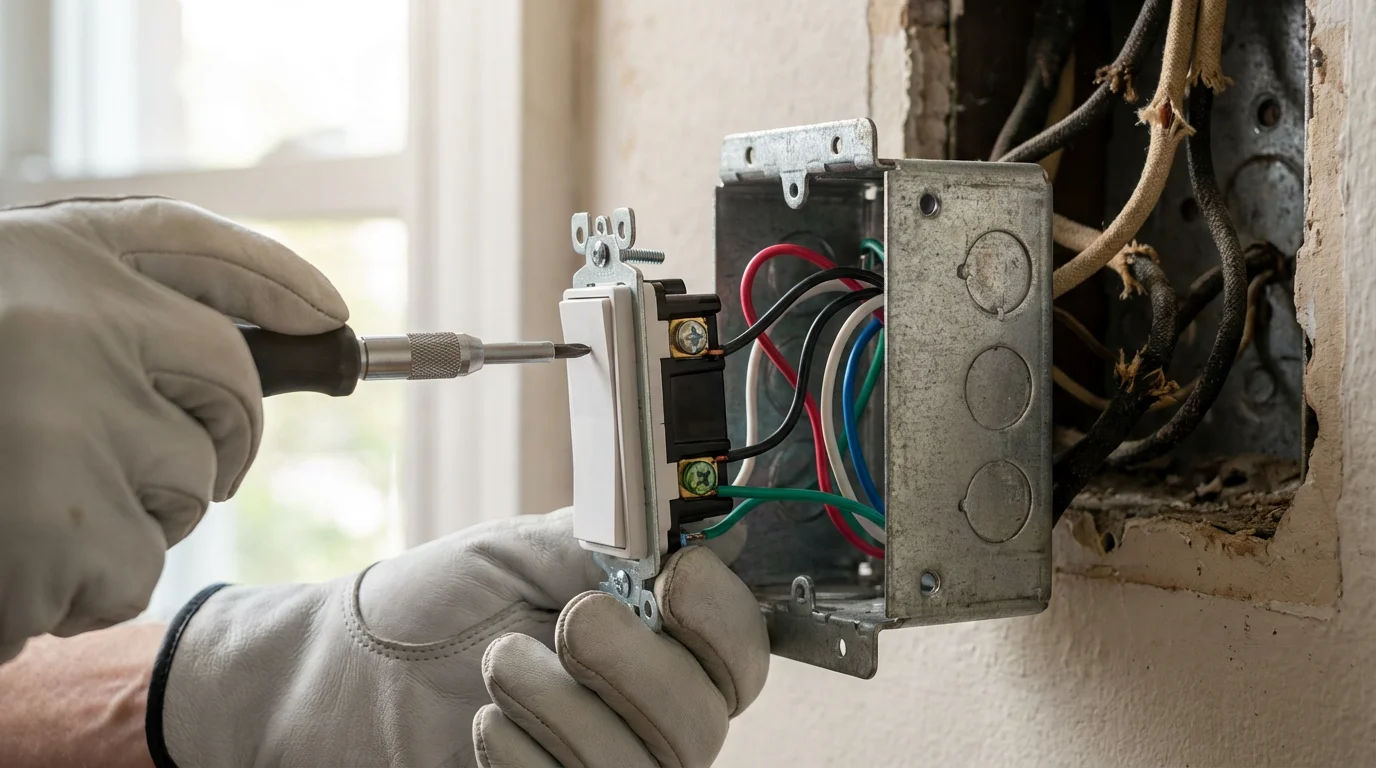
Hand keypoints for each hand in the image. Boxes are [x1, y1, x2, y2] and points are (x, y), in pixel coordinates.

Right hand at [0, 198, 347, 661]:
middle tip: (192, 469)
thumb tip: (253, 353)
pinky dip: (78, 587)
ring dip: (131, 519)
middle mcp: (69, 319)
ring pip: (186, 488)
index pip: (198, 246)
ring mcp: (66, 418)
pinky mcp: (54, 522)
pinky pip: (130, 570)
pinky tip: (6, 559)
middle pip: (233, 385)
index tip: (329, 319)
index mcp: (43, 253)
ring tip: (27, 510)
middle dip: (226, 440)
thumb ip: (97, 320)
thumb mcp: (6, 324)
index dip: (278, 282)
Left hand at [153, 509, 769, 766]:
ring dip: (567, 708)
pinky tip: (487, 726)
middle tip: (573, 619)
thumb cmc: (437, 607)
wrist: (350, 673)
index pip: (741, 648)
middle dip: (638, 665)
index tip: (677, 576)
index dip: (724, 618)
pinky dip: (531, 758)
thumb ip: (618, 539)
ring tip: (501, 663)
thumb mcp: (529, 550)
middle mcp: (649, 713)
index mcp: (659, 639)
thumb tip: (705, 524)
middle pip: (706, 719)